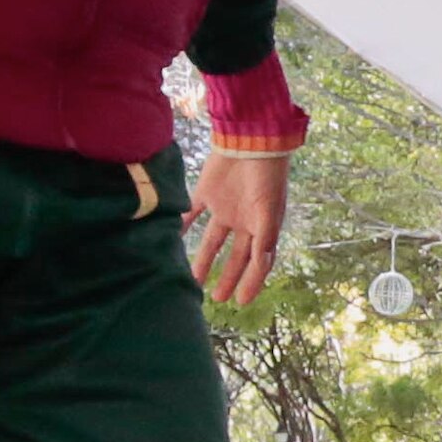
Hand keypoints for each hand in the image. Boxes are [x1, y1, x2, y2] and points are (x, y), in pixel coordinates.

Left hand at [189, 147, 287, 302]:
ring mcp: (224, 207)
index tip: (241, 302)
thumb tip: (261, 267)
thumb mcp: (269, 211)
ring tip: (192, 280)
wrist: (250, 140)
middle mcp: (244, 220)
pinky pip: (191, 215)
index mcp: (263, 226)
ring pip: (212, 241)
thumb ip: (264, 240)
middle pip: (235, 255)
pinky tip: (172, 244)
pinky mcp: (206, 193)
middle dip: (228, 276)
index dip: (252, 281)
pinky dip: (182, 228)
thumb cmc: (267, 176)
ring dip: (203, 260)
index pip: (258, 261)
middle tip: (217, 298)